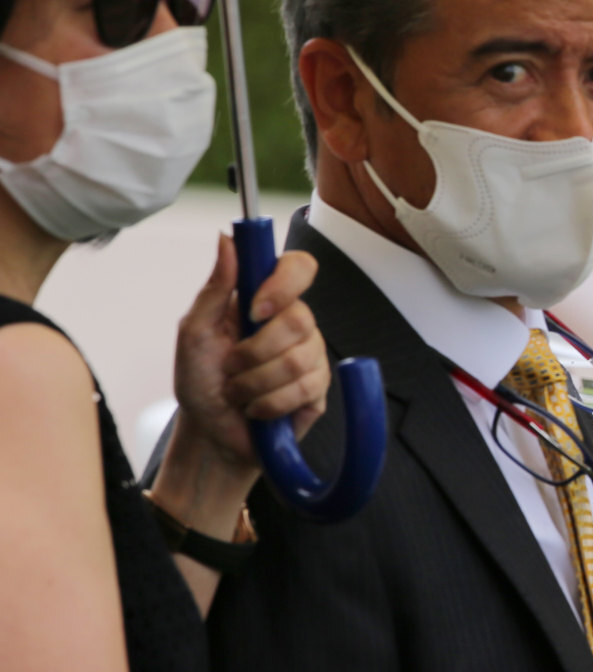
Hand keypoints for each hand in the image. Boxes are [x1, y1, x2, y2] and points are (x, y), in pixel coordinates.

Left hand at [170, 234, 329, 475]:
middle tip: (232, 366)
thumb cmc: (200, 380)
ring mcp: (312, 356)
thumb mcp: (194, 331)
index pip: (299, 268)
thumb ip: (215, 287)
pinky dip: (269, 403)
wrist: (210, 432)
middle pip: (299, 320)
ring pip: (299, 359)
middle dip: (255, 352)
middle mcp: (294, 324)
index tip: (256, 309)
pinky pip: (304, 389)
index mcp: (265, 301)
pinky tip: (257, 408)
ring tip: (239, 392)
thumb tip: (227, 239)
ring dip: (256, 383)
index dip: (284, 284)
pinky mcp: (319, 390)